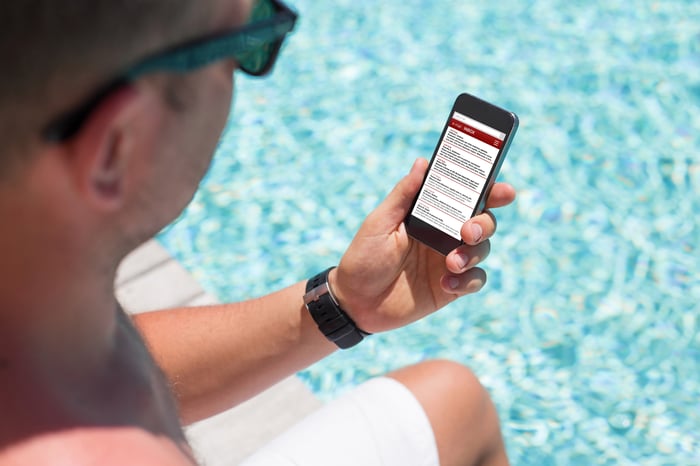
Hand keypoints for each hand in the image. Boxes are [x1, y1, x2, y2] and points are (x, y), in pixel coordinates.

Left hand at [330, 158, 515, 332]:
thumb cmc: (363, 258)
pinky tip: (445, 284)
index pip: (465, 196)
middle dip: (485, 223)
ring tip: (451, 263)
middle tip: (468, 231)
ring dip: (473, 253)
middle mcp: (445, 233)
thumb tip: (422, 162)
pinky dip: (467, 280)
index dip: (490, 190)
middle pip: (483, 220)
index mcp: (430, 213)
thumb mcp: (379, 223)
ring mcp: (450, 260)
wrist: (355, 302)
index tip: (503, 190)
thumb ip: (403, 195)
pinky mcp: (451, 287)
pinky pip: (476, 280)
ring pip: (483, 249)